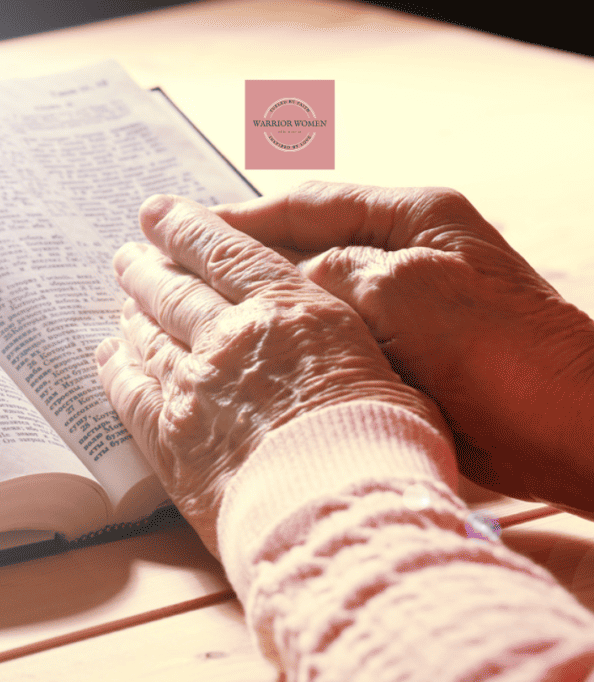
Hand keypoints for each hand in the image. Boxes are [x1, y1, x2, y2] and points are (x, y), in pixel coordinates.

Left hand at [95, 194, 451, 555]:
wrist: (342, 510)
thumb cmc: (384, 446)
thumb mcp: (385, 370)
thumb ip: (340, 349)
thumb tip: (331, 351)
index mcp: (289, 310)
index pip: (226, 254)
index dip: (186, 228)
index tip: (158, 212)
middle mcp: (232, 337)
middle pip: (175, 291)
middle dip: (147, 269)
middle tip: (126, 256)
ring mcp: (194, 386)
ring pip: (148, 336)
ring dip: (130, 314)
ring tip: (120, 302)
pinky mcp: (170, 437)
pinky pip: (130, 393)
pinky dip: (115, 370)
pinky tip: (107, 359)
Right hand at [214, 182, 593, 514]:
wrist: (563, 428)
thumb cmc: (500, 351)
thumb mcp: (403, 291)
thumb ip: (331, 272)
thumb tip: (276, 280)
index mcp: (414, 216)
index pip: (309, 204)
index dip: (240, 216)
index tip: (182, 225)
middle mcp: (405, 252)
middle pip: (303, 244)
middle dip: (240, 254)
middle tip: (176, 263)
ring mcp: (403, 303)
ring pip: (310, 294)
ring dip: (258, 301)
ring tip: (198, 309)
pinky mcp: (400, 352)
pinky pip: (326, 337)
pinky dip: (286, 342)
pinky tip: (247, 356)